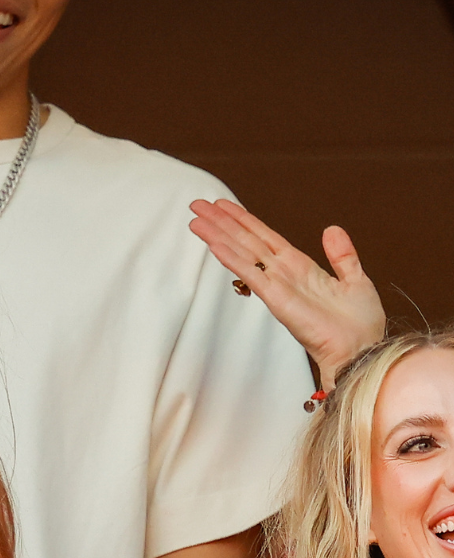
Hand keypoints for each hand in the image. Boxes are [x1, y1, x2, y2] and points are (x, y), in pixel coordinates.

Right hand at [189, 199, 384, 389]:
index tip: (223, 206)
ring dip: (218, 235)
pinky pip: (250, 274)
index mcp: (301, 267)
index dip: (244, 220)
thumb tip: (332, 229)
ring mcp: (277, 285)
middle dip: (222, 222)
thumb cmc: (360, 326)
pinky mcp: (275, 298)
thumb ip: (342, 255)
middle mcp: (284, 274)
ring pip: (242, 253)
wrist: (362, 351)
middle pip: (246, 241)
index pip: (265, 237)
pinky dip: (232, 258)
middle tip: (198, 205)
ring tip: (196, 220)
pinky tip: (215, 244)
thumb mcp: (355, 281)